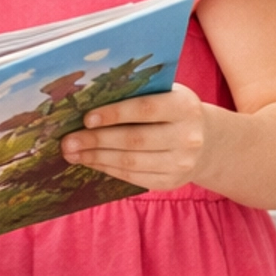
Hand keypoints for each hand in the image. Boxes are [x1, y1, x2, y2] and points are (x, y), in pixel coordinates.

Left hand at [60, 83, 218, 191]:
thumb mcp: (166, 94)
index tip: (86, 118)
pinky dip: (108, 169)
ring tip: (72, 153)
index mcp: (184, 107)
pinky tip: (91, 162)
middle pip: (134, 140)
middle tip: (68, 141)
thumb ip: (137, 94)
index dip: (114, 114)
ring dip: (97, 158)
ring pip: (131, 163)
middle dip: (97, 141)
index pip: (145, 109)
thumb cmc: (174, 110)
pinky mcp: (171, 182)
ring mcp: (181, 163)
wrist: (207, 141)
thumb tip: (90, 99)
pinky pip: (133, 177)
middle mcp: (187, 137)